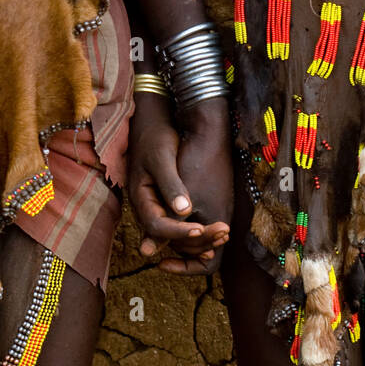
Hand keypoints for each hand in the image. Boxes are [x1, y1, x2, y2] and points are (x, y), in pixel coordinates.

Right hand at [127, 94, 229, 274]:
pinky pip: (179, 225)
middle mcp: (147, 208)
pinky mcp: (167, 203)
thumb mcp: (162, 158)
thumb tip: (184, 211)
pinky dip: (196, 230)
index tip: (201, 229)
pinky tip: (215, 230)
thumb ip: (171, 184)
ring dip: (198, 239)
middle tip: (221, 234)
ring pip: (174, 235)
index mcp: (140, 198)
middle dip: (194, 240)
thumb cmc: (156, 138)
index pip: (156, 227)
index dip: (178, 232)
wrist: (152, 125)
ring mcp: (157, 207)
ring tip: (223, 235)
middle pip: (166, 237)